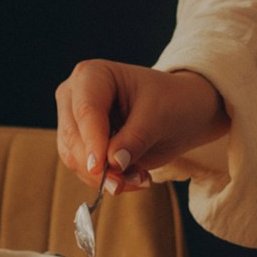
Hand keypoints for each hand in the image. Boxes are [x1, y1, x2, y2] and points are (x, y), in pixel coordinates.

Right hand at [55, 59, 228, 194]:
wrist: (183, 111)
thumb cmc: (172, 102)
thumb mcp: (159, 117)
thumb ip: (135, 140)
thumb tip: (113, 163)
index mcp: (92, 75)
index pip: (85, 110)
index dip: (92, 141)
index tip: (100, 168)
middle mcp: (75, 97)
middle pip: (73, 136)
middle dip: (99, 166)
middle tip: (129, 181)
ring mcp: (75, 122)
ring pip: (74, 158)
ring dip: (106, 177)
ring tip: (141, 178)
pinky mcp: (82, 146)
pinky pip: (84, 170)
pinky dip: (108, 180)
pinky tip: (134, 176)